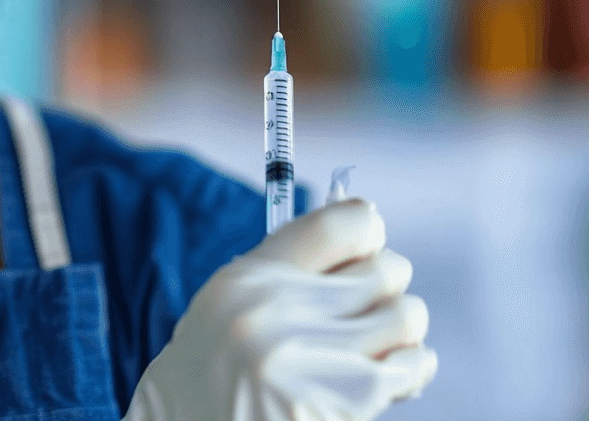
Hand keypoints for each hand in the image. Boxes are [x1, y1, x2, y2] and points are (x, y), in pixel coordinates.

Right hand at [123, 199, 436, 420]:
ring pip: (407, 315)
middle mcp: (278, 313)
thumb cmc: (216, 376)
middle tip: (373, 302)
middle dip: (388, 284)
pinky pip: (413, 366)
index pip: (335, 226)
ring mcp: (313, 360)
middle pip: (384, 268)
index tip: (368, 244)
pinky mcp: (347, 404)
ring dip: (403, 330)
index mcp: (248, 282)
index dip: (367, 228)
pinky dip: (411, 370)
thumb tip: (364, 236)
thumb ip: (285, 275)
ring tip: (380, 344)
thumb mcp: (228, 309)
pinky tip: (389, 378)